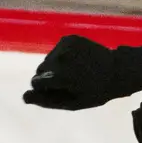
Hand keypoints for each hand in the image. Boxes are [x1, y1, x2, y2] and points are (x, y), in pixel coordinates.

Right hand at [23, 35, 141, 109]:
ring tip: (75, 72)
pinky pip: (56, 50)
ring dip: (56, 66)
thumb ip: (46, 100)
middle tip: (70, 82)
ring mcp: (64, 47)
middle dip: (50, 77)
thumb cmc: (95, 92)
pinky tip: (77, 61)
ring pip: (48, 60)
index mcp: (59, 77)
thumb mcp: (72, 103)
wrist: (117, 70)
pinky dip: (63, 56)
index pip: (35, 82)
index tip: (58, 91)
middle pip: (40, 70)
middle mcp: (59, 59)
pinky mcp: (68, 39)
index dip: (45, 89)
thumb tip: (24, 97)